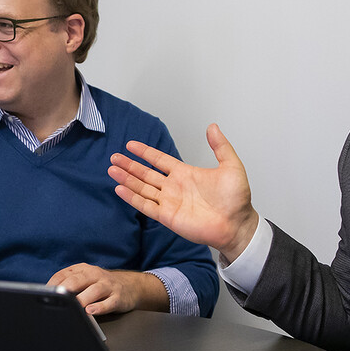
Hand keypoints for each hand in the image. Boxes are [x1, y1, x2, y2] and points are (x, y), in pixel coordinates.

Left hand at [47, 264, 167, 314]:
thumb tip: (48, 296)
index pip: (64, 274)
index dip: (53, 285)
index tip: (44, 295)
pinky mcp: (118, 298)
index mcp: (83, 269)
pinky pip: (108, 303)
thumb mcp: (86, 279)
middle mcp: (95, 275)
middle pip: (78, 280)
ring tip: (74, 307)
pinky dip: (99, 307)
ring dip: (82, 299)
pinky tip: (91, 312)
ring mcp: (108, 286)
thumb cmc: (101, 285)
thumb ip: (69, 283)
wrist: (131, 286)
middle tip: (56, 298)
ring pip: (94, 291)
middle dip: (66, 289)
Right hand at [109, 123, 258, 262]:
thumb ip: (220, 146)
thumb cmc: (237, 199)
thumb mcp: (231, 166)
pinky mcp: (167, 217)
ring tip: (112, 170)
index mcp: (185, 174)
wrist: (237, 224)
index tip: (130, 145)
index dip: (145, 152)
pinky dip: (132, 197)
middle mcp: (174, 187)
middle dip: (129, 165)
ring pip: (142, 188)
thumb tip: (213, 126)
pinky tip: (120, 189)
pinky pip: (146, 205)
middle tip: (114, 157)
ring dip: (127, 179)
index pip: (159, 160)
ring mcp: (169, 202)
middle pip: (146, 173)